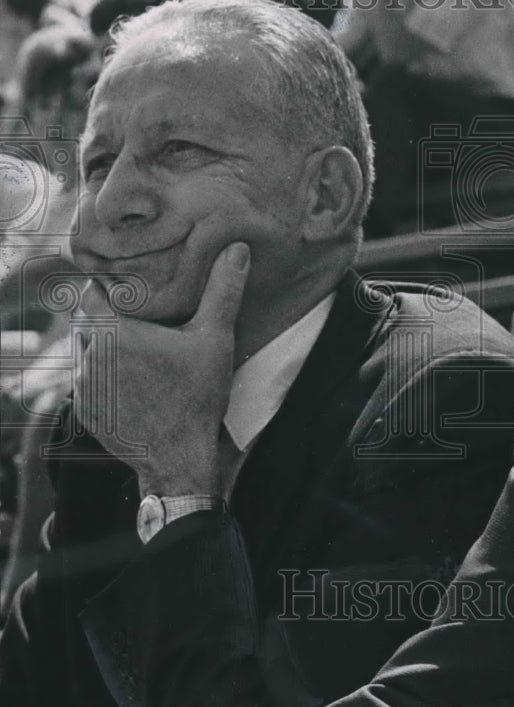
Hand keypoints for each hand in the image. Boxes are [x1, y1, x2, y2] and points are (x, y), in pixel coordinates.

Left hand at [73, 242, 249, 498]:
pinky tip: (133, 383)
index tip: (130, 290)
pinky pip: (87, 383)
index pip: (90, 294)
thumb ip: (223, 291)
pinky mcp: (85, 411)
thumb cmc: (196, 396)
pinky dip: (104, 378)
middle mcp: (91, 357)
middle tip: (140, 320)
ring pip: (86, 353)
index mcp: (115, 332)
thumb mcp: (215, 339)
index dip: (108, 290)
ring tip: (138, 351)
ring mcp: (84, 387)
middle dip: (108, 319)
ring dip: (105, 349)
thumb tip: (236, 249)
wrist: (179, 457)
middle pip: (87, 323)